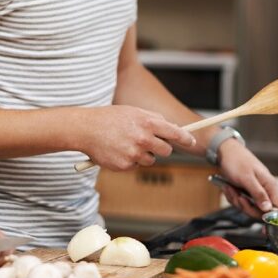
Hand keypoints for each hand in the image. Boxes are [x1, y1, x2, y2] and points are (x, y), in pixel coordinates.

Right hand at [80, 106, 196, 170]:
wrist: (86, 129)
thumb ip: (153, 118)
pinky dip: (130, 160)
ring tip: (127, 144)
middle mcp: (143, 138)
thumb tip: (169, 127)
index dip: (186, 138)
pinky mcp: (125, 165)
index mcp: (147, 122)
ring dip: (143, 155)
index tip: (192, 142)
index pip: (175, 133)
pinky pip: (135, 166)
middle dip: (162, 148)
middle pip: (166, 150)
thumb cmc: (109, 118)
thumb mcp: (133, 111)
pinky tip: (118, 151)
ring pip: (151, 160)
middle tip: (149, 142)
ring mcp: (134, 153)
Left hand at [216, 140, 277, 218]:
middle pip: (260, 211)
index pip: (277, 208)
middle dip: (246, 206)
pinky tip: (229, 187)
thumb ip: (258, 194)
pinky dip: (232, 196)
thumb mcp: (247, 178)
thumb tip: (268, 208)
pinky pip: (240, 202)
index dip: (269, 215)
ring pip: (248, 207)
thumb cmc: (237, 161)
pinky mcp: (246, 192)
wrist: (224, 152)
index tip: (257, 215)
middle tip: (238, 197)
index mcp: (270, 185)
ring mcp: (254, 191)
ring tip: (231, 188)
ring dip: (236, 200)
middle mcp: (264, 190)